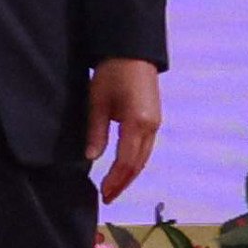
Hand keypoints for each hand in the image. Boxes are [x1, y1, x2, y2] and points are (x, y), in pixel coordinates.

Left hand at [88, 58, 161, 204]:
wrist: (132, 50)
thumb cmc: (112, 72)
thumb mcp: (97, 101)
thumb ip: (96, 132)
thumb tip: (92, 158)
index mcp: (137, 122)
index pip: (126, 161)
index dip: (115, 180)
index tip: (104, 193)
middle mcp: (151, 126)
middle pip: (138, 164)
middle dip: (123, 183)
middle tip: (108, 197)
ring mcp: (155, 123)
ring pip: (143, 157)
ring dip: (129, 174)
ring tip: (114, 188)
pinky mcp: (154, 118)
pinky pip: (145, 147)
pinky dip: (135, 161)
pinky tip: (124, 168)